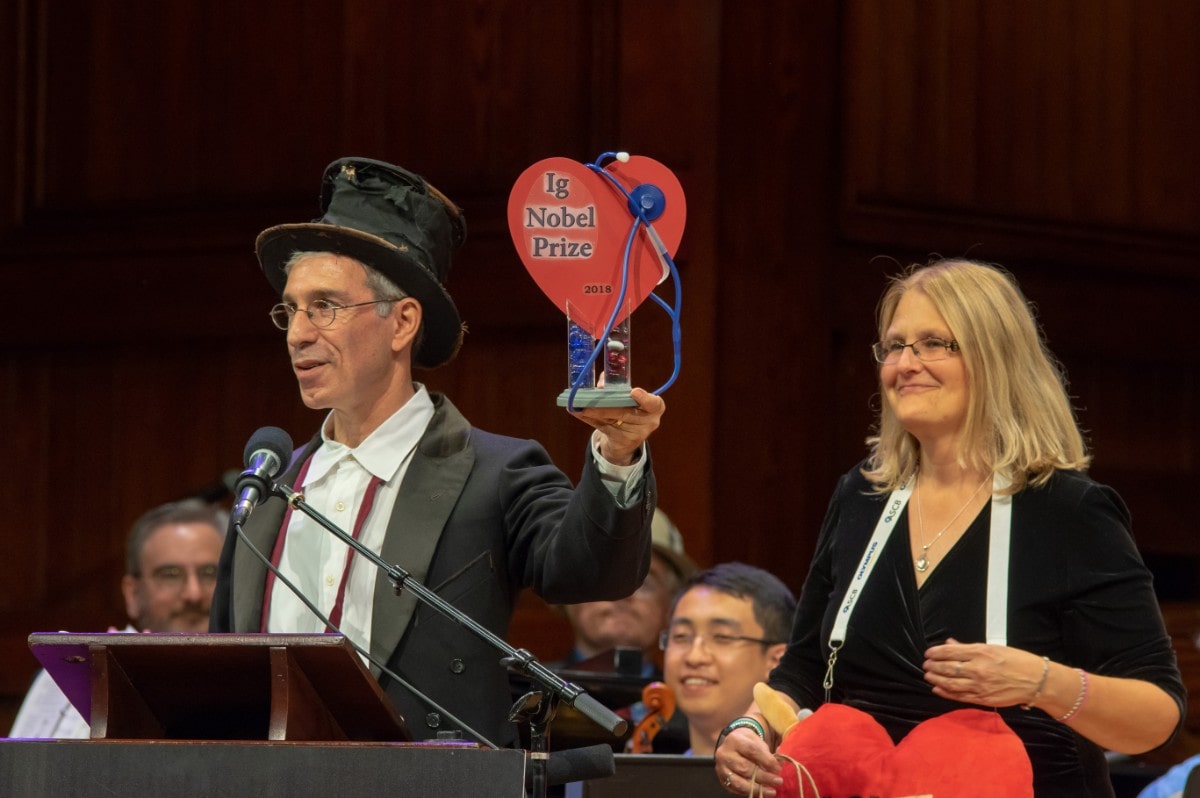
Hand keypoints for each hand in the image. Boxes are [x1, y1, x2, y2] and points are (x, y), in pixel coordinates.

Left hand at [573, 387, 664, 465]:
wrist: (628, 437)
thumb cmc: (631, 409)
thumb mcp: (630, 398)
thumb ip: (618, 387)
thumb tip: (601, 383)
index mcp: (655, 407)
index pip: (654, 403)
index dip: (644, 398)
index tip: (634, 392)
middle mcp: (649, 421)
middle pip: (625, 412)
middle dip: (606, 406)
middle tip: (590, 402)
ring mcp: (636, 433)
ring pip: (612, 420)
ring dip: (594, 413)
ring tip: (580, 407)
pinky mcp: (622, 441)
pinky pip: (603, 428)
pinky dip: (589, 419)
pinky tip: (578, 413)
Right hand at [715, 726, 781, 795]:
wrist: (731, 745)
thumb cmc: (747, 743)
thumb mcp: (757, 742)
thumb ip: (767, 753)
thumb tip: (779, 764)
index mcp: (734, 739)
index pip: (752, 750)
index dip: (766, 760)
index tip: (778, 768)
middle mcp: (725, 753)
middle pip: (745, 767)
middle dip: (764, 777)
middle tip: (778, 781)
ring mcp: (721, 767)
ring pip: (739, 782)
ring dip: (757, 788)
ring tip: (772, 791)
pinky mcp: (722, 779)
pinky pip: (736, 789)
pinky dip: (750, 792)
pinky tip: (761, 793)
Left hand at [924, 637, 1046, 707]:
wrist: (1036, 681)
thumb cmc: (1017, 660)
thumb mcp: (993, 648)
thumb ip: (968, 647)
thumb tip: (949, 644)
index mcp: (981, 652)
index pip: (950, 652)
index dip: (936, 653)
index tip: (928, 653)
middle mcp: (978, 669)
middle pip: (948, 668)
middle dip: (933, 667)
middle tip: (926, 665)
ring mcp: (980, 686)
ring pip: (951, 684)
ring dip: (936, 680)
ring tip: (928, 676)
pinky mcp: (984, 699)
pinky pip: (960, 697)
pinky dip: (946, 693)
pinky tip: (937, 689)